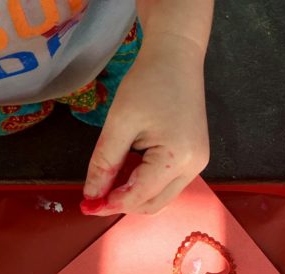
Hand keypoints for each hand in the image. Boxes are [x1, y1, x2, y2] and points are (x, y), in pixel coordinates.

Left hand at [83, 32, 208, 214]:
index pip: (139, 196)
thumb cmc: (148, 82)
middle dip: (123, 204)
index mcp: (177, 157)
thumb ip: (105, 162)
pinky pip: (168, 184)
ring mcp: (198, 164)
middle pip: (153, 205)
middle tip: (95, 196)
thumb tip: (91, 195)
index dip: (111, 203)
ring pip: (161, 198)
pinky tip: (128, 171)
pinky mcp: (195, 158)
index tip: (86, 204)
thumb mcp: (119, 122)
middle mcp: (193, 167)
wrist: (176, 57)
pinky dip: (146, 185)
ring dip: (135, 196)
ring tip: (110, 181)